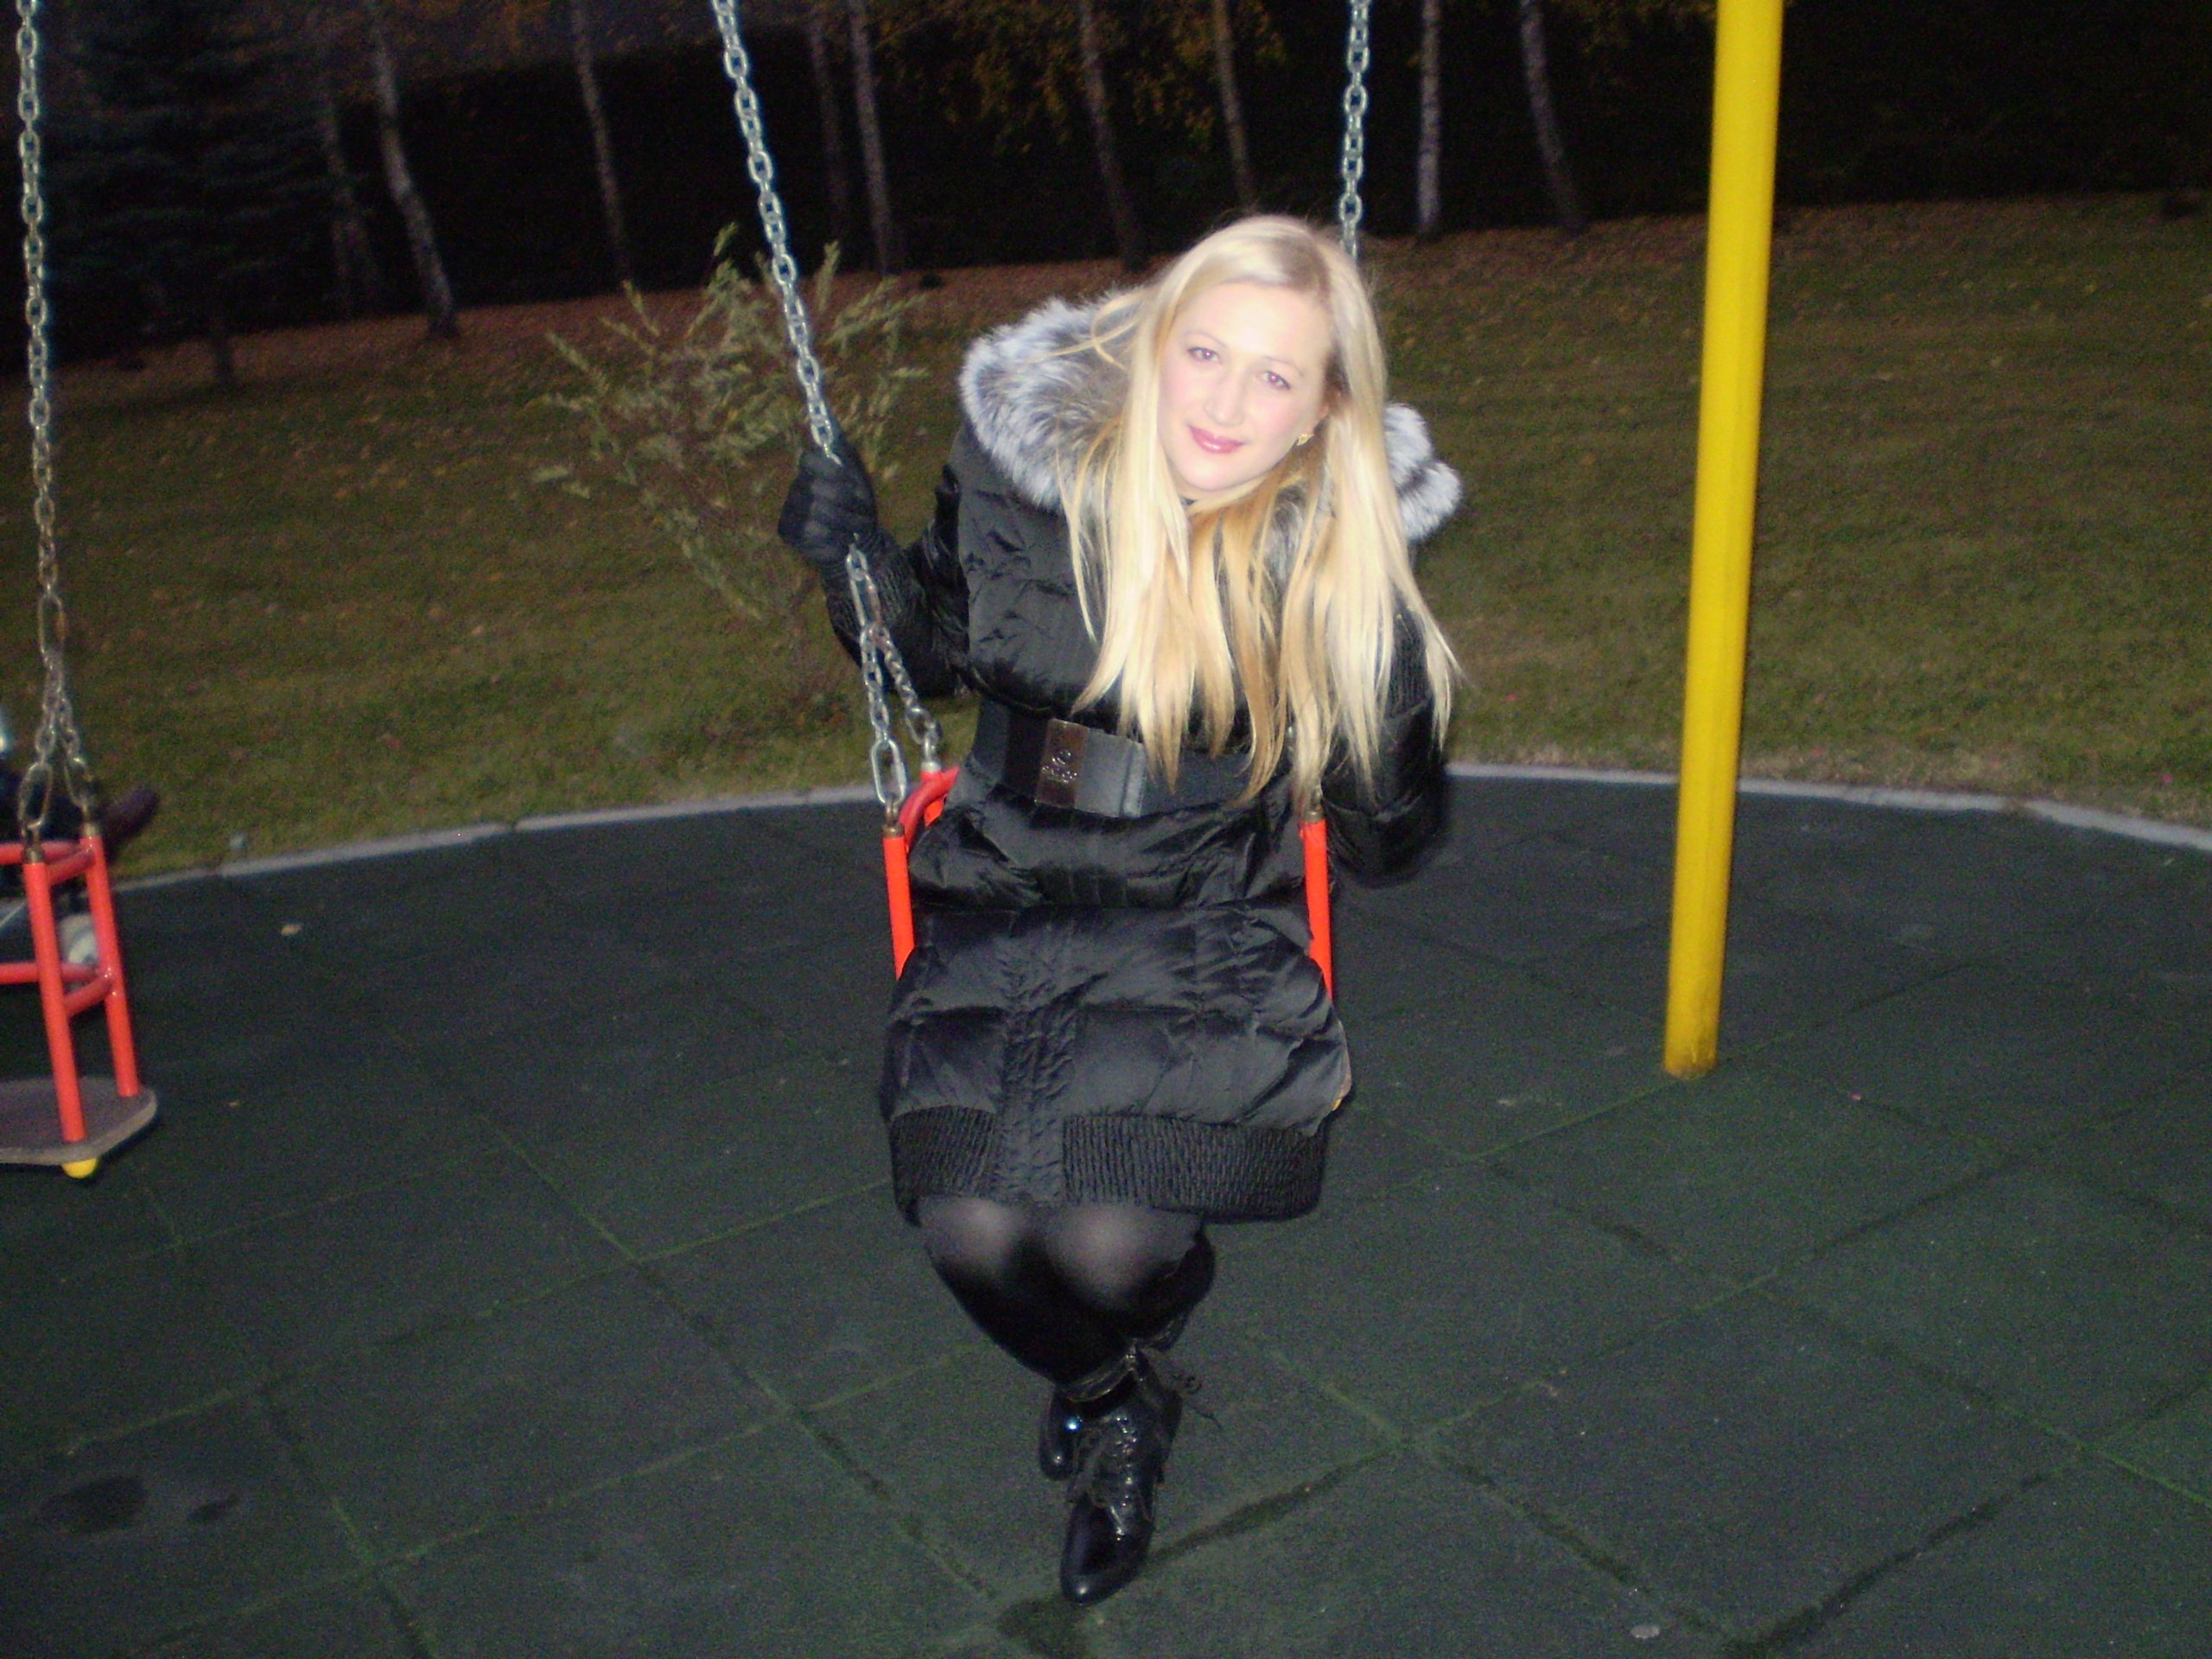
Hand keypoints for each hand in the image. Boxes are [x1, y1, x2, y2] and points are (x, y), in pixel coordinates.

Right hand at [776, 427, 879, 568]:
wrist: (860, 541)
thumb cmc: (860, 506)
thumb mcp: (860, 479)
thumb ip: (847, 455)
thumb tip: (833, 428)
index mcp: (812, 471)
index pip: (808, 459)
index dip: (831, 472)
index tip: (853, 485)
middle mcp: (797, 487)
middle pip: (814, 489)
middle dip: (846, 504)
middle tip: (864, 517)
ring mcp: (789, 509)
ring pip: (813, 512)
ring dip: (844, 523)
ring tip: (856, 531)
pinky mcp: (787, 531)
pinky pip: (809, 533)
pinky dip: (833, 539)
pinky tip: (842, 542)